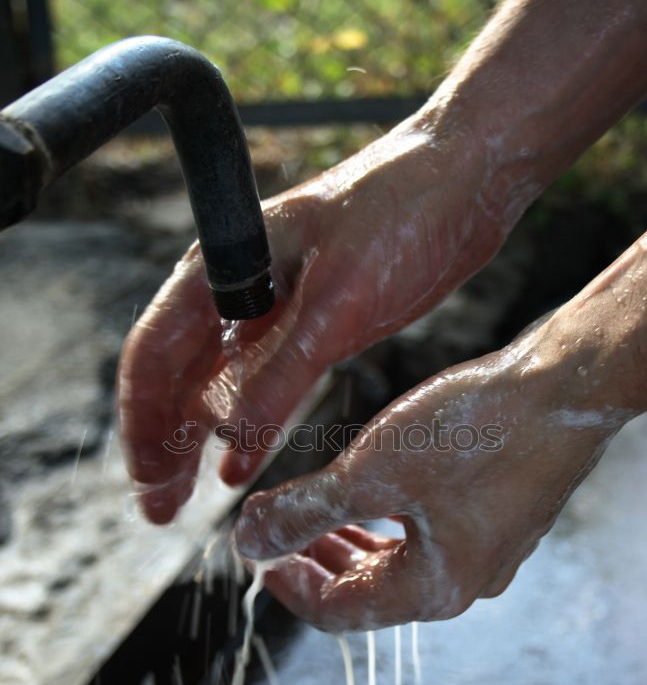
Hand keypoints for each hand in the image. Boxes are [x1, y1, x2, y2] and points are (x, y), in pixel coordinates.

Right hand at [118, 107, 525, 523]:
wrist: (465, 179)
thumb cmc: (401, 213)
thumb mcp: (337, 301)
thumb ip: (280, 371)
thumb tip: (227, 438)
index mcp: (223, 267)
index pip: (155, 351)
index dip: (142, 418)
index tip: (146, 476)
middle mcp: (238, 289)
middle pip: (178, 375)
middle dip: (163, 441)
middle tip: (159, 505)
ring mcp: (275, 307)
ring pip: (217, 385)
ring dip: (198, 441)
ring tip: (186, 498)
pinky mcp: (313, 323)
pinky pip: (265, 384)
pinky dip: (248, 427)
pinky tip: (239, 467)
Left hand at [233, 315, 630, 630]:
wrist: (565, 388)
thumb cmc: (474, 432)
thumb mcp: (370, 474)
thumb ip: (304, 512)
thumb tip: (248, 543)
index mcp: (433, 589)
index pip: (340, 612)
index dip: (290, 587)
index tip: (257, 558)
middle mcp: (466, 581)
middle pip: (371, 591)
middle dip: (318, 562)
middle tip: (279, 537)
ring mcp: (490, 550)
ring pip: (402, 562)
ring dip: (353, 542)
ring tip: (319, 516)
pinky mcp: (503, 516)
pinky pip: (432, 535)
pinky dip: (391, 522)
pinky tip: (377, 492)